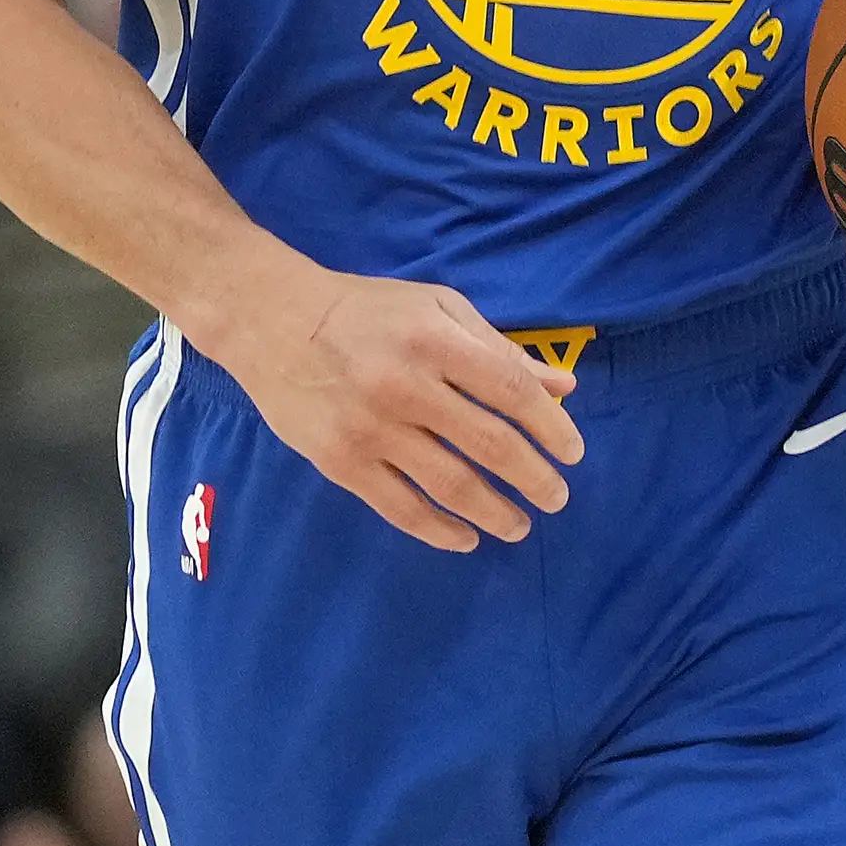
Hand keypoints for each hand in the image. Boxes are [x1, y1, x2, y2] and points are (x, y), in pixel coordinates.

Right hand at [208, 265, 584, 550]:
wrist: (272, 321)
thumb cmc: (366, 310)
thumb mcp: (437, 308)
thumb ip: (499, 348)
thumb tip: (562, 387)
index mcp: (435, 339)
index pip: (511, 390)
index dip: (550, 427)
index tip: (573, 453)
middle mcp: (407, 385)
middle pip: (488, 443)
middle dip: (533, 477)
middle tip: (557, 498)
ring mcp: (372, 428)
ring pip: (449, 484)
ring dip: (495, 511)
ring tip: (519, 525)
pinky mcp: (341, 462)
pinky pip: (401, 508)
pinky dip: (439, 530)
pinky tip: (465, 537)